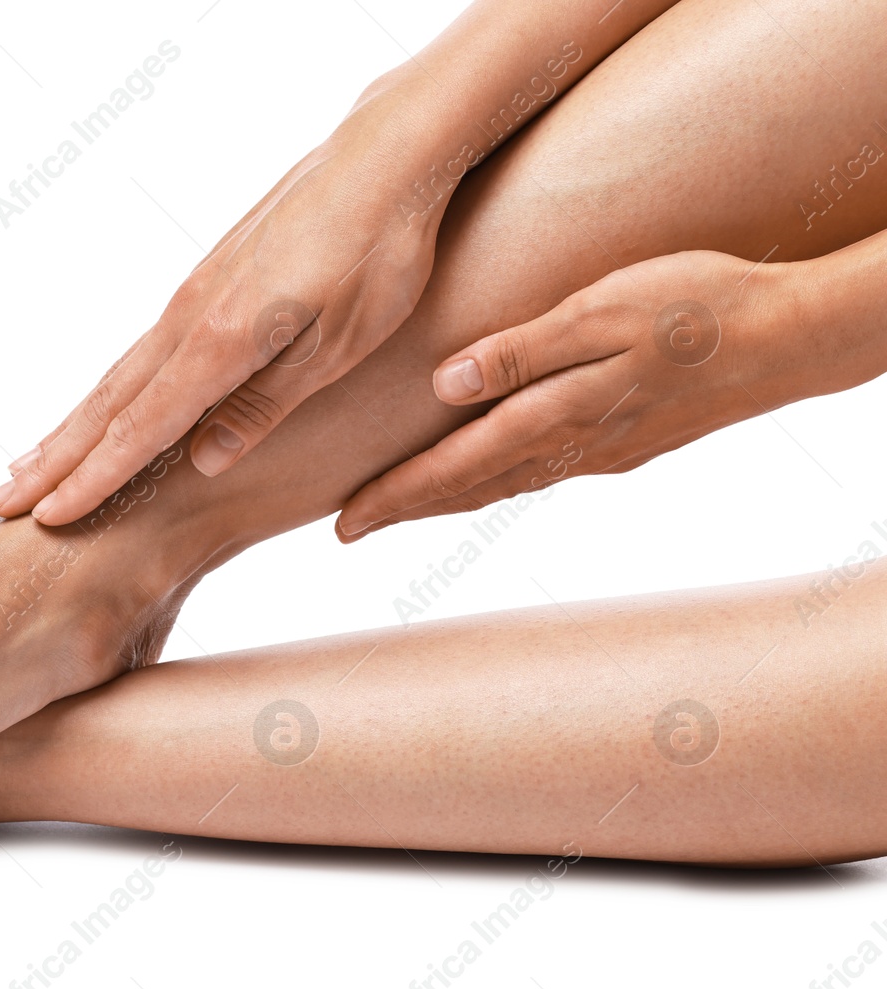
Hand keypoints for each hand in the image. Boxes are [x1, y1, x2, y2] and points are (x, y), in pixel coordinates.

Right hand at [0, 96, 443, 525]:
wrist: (386, 153)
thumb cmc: (379, 252)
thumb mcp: (342, 344)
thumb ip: (267, 402)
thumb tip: (202, 459)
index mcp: (221, 341)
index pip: (142, 428)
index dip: (94, 479)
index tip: (47, 517)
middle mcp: (191, 316)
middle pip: (108, 403)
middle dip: (54, 458)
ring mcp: (196, 293)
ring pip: (119, 374)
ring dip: (71, 425)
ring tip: (28, 462)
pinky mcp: (213, 277)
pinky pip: (145, 349)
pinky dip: (111, 390)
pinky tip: (104, 405)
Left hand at [335, 249, 819, 541]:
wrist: (797, 339)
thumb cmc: (699, 307)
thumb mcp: (602, 309)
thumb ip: (522, 349)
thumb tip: (446, 383)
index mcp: (556, 417)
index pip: (452, 468)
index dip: (394, 498)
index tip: (343, 524)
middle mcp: (573, 448)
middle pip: (470, 488)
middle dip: (407, 509)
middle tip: (350, 528)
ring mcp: (606, 451)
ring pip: (507, 484)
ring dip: (450, 499)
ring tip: (404, 506)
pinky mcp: (632, 442)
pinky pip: (545, 472)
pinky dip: (500, 481)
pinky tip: (493, 474)